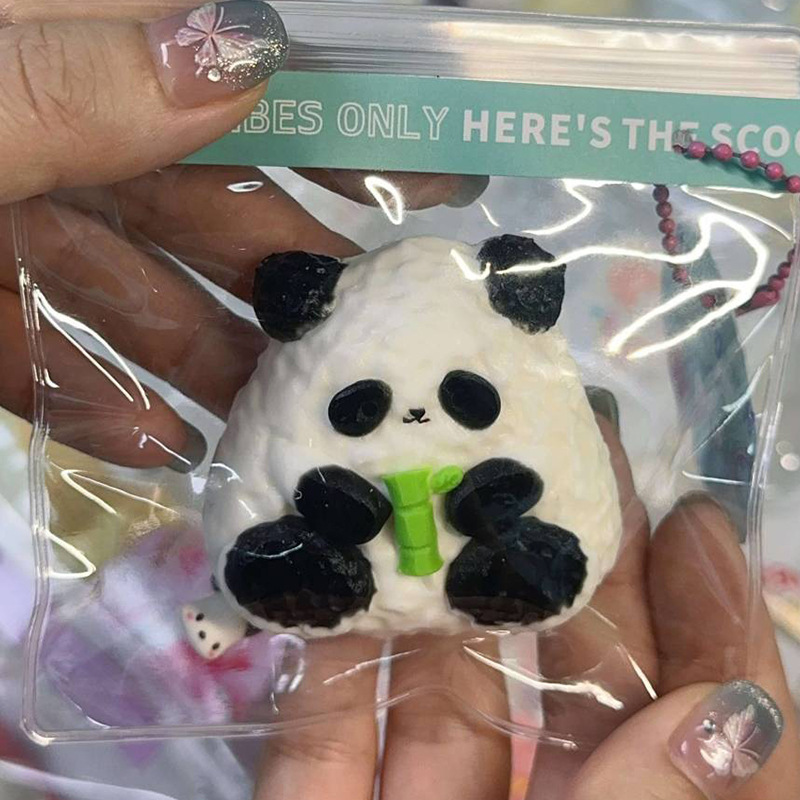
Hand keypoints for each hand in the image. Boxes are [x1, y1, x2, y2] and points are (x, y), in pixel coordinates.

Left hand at [0, 0, 471, 468]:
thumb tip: (246, 48)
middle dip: (278, 268)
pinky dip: (93, 396)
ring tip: (277, 414)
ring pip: (122, 285)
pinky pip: (34, 350)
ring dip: (201, 352)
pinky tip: (160, 446)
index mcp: (52, 52)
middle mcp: (40, 132)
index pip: (224, 77)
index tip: (427, 174)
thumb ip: (80, 81)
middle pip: (190, 199)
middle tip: (362, 333)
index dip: (331, 119)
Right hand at [254, 413, 799, 799]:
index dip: (709, 620)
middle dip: (555, 558)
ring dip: (427, 587)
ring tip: (424, 476)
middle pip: (567, 677)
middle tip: (547, 444)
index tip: (693, 514)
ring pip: (437, 691)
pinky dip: (320, 660)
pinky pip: (322, 735)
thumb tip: (735, 704)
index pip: (700, 718)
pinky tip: (323, 567)